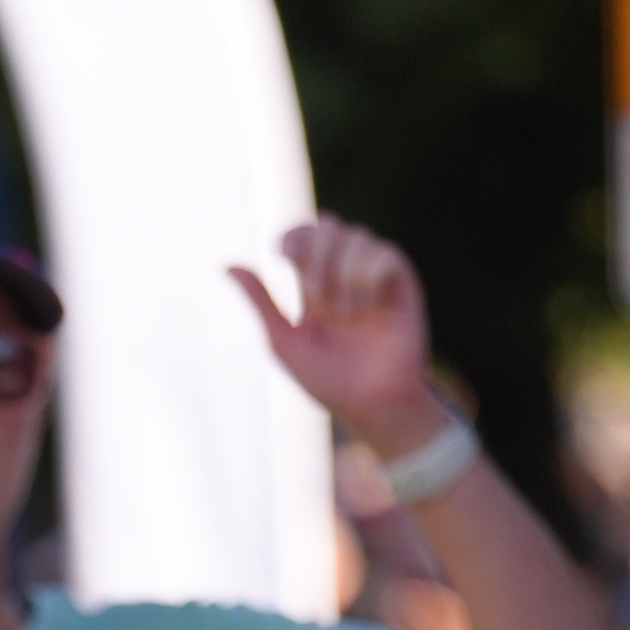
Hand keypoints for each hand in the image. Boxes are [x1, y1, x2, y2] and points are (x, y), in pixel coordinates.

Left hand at [230, 217, 443, 453]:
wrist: (371, 404)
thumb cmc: (329, 381)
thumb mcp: (284, 342)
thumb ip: (260, 301)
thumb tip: (227, 265)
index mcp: (315, 283)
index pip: (302, 234)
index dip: (292, 237)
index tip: (284, 256)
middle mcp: (345, 272)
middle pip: (327, 225)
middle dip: (316, 256)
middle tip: (315, 297)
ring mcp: (374, 273)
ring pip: (356, 236)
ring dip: (342, 274)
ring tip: (345, 315)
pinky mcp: (402, 279)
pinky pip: (383, 253)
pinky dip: (368, 278)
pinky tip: (367, 309)